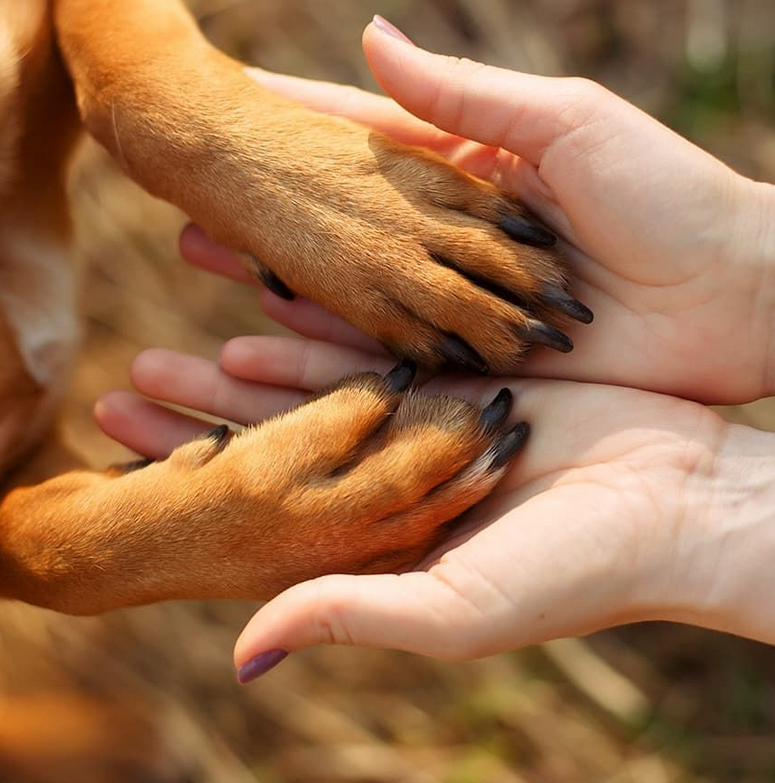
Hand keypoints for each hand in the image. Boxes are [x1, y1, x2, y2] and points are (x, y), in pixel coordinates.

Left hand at [96, 336, 774, 678]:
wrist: (680, 503)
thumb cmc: (577, 571)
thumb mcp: (456, 610)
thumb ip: (348, 615)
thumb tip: (241, 651)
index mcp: (379, 541)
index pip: (261, 512)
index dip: (192, 482)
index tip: (122, 456)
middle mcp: (390, 483)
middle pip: (272, 447)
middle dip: (197, 419)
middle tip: (124, 387)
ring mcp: (424, 427)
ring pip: (311, 388)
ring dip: (244, 362)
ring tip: (177, 337)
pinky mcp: (462, 379)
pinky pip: (374, 344)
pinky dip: (318, 325)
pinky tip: (264, 300)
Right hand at [181, 18, 774, 402]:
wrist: (728, 296)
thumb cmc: (662, 194)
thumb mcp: (566, 124)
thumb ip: (467, 97)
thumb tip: (372, 38)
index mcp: (472, 175)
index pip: (367, 146)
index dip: (299, 129)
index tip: (235, 114)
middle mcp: (453, 239)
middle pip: (341, 225)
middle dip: (265, 216)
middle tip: (188, 209)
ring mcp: (459, 301)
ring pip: (351, 290)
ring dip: (276, 279)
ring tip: (204, 265)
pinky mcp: (474, 357)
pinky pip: (391, 348)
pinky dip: (331, 340)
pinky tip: (268, 331)